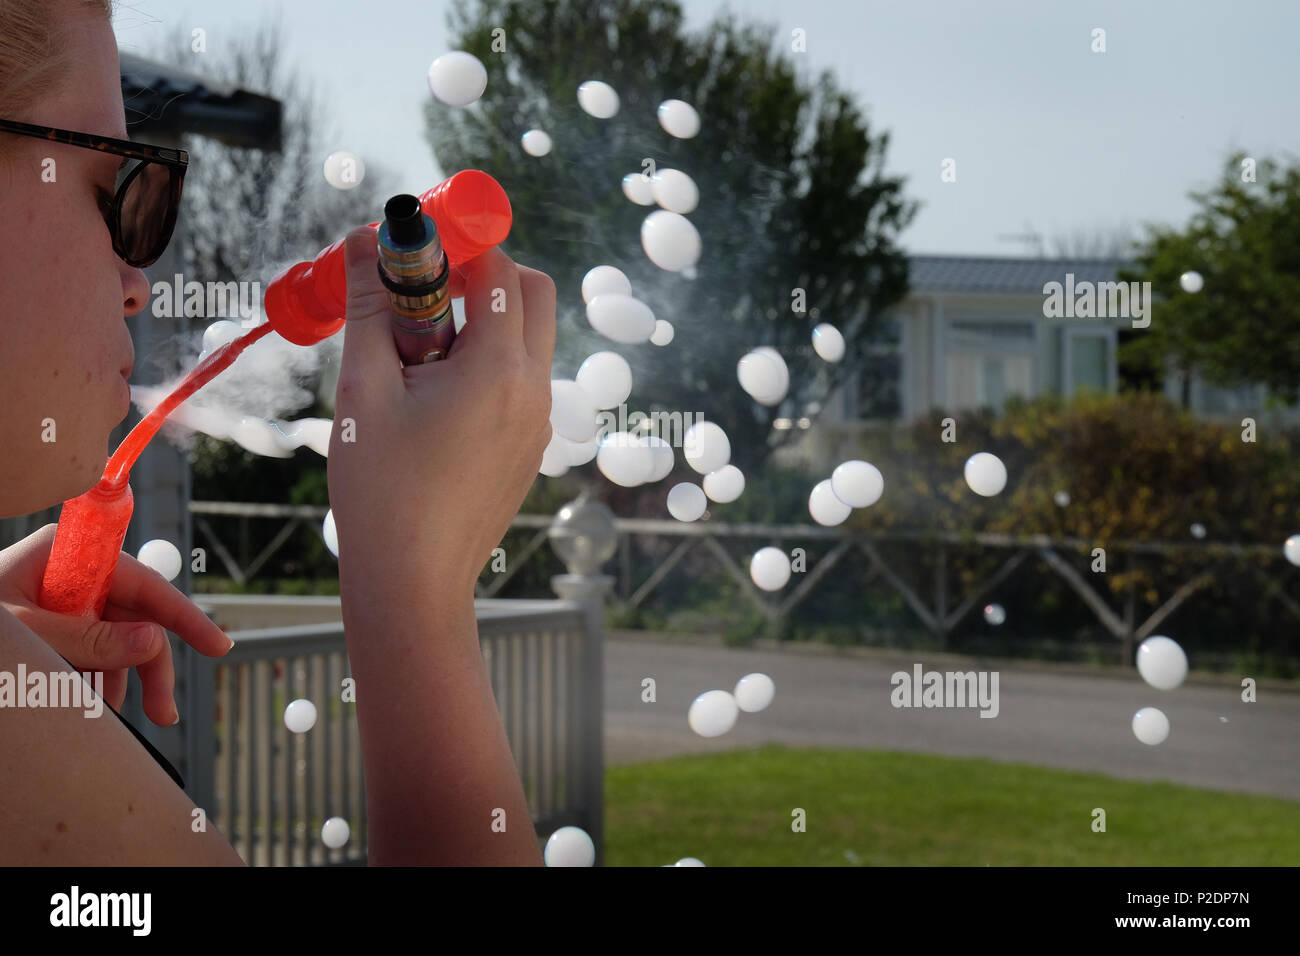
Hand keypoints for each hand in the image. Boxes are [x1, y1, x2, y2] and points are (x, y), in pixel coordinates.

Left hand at [0, 524, 234, 724]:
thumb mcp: (28, 638)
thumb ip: (90, 640)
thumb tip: (153, 643)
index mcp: (70, 556)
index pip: (145, 585)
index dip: (184, 618)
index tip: (218, 646)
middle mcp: (74, 572)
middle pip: (136, 619)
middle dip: (150, 668)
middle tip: (162, 714)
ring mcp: (65, 598)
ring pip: (117, 642)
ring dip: (117, 682)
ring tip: (102, 714)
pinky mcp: (55, 623)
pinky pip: (93, 652)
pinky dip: (94, 681)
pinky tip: (86, 702)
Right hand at [327, 228, 555, 598]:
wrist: (413, 581)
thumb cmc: (381, 489)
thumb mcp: (364, 389)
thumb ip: (370, 307)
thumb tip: (366, 242)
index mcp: (499, 370)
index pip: (499, 268)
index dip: (458, 240)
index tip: (414, 240)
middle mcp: (534, 390)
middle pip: (531, 293)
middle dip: (481, 274)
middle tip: (418, 293)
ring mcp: (539, 421)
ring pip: (528, 337)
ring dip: (482, 320)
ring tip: (415, 354)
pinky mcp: (530, 446)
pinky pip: (521, 379)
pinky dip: (487, 362)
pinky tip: (432, 395)